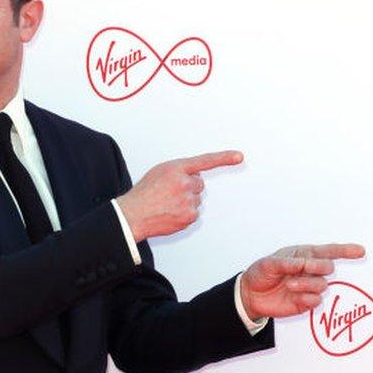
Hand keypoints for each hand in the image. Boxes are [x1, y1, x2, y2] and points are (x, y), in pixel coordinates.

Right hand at [116, 150, 242, 241]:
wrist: (132, 215)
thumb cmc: (143, 194)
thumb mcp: (158, 172)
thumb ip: (179, 171)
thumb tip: (195, 176)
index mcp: (176, 168)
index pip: (205, 161)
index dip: (224, 158)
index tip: (239, 156)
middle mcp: (184, 183)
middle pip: (199, 184)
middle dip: (188, 188)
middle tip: (169, 193)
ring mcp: (188, 200)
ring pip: (196, 199)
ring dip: (185, 202)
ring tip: (166, 204)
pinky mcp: (189, 216)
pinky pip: (194, 213)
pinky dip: (184, 214)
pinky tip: (170, 213)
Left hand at [240, 243, 365, 320]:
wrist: (250, 294)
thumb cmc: (261, 273)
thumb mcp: (269, 263)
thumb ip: (287, 263)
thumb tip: (304, 263)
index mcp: (303, 255)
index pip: (328, 251)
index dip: (345, 251)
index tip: (360, 251)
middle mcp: (309, 270)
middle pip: (328, 267)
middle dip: (320, 267)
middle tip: (306, 267)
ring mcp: (309, 287)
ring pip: (322, 284)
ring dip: (307, 284)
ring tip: (290, 285)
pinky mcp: (306, 302)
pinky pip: (316, 300)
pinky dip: (307, 298)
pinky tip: (296, 297)